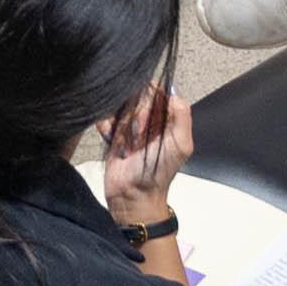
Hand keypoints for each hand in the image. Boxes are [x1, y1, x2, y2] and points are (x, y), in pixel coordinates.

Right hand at [101, 86, 193, 224]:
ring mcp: (130, 124)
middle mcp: (149, 118)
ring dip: (121, 121)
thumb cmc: (159, 172)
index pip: (157, 90)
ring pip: (119, 104)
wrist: (132, 195)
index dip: (151, 99)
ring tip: (125, 142)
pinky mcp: (112, 132)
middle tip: (138, 135)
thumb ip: (182, 116)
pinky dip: (106, 125)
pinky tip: (111, 139)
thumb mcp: (181, 145)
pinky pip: (104, 116)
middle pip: (136, 94)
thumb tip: (171, 92)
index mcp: (167, 118)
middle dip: (136, 113)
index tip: (151, 116)